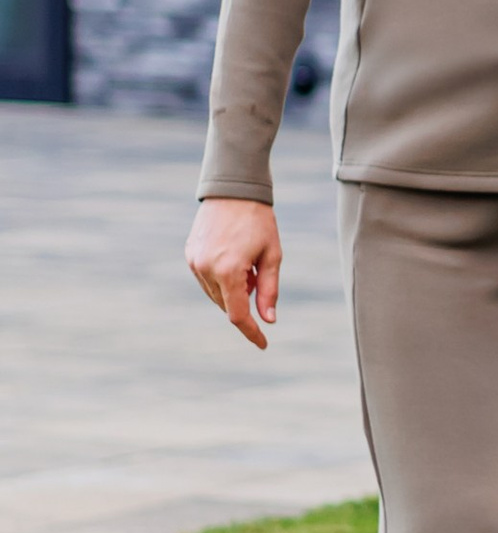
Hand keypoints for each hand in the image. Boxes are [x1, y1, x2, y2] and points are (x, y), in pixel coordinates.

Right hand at [189, 198, 281, 351]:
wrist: (233, 189)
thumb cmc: (259, 221)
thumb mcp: (272, 255)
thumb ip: (269, 290)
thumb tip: (268, 320)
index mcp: (229, 271)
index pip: (239, 315)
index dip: (252, 332)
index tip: (263, 344)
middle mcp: (207, 269)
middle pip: (227, 304)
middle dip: (244, 300)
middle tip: (256, 274)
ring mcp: (194, 262)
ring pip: (215, 294)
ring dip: (232, 289)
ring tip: (245, 262)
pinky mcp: (189, 254)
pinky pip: (206, 279)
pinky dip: (220, 279)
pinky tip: (232, 257)